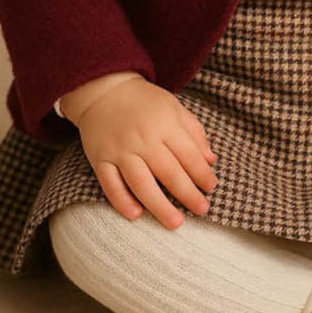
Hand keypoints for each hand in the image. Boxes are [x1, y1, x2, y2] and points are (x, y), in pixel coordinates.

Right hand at [77, 77, 219, 228]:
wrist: (104, 89)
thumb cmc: (144, 101)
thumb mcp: (174, 107)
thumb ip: (194, 132)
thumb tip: (211, 160)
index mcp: (165, 124)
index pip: (189, 155)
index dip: (202, 174)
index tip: (211, 188)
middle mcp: (143, 138)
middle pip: (169, 173)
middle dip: (188, 195)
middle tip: (202, 210)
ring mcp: (120, 150)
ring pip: (141, 184)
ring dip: (160, 206)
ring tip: (175, 223)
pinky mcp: (100, 159)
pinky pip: (111, 185)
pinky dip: (122, 201)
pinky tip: (136, 215)